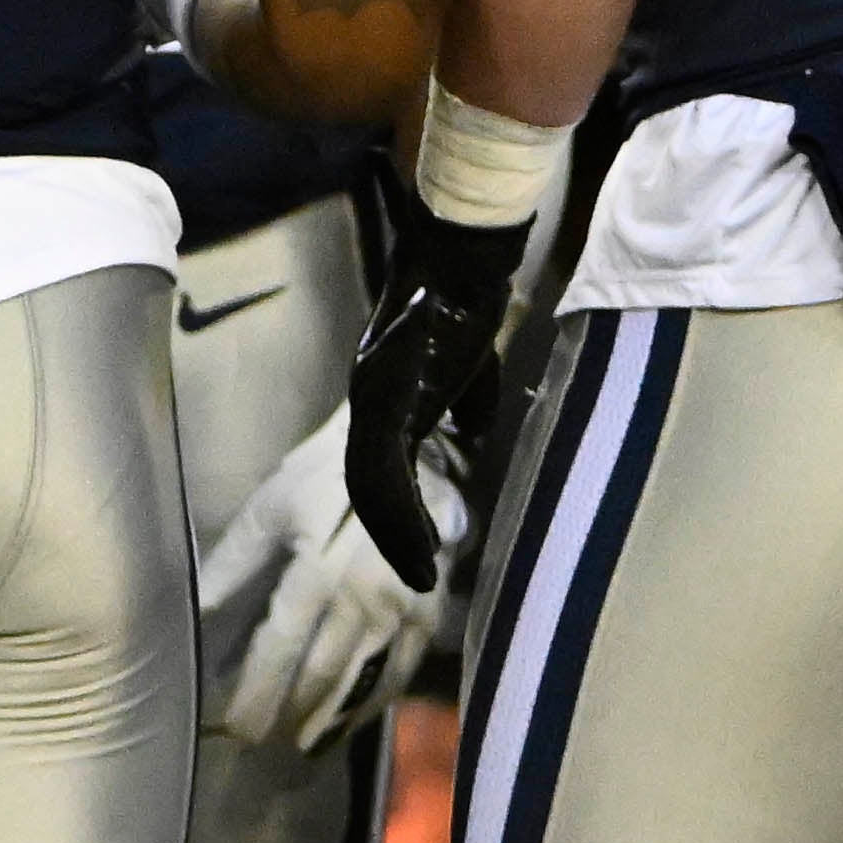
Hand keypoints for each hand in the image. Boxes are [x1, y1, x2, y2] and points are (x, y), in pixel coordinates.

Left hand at [197, 424, 436, 749]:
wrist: (408, 447)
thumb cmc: (327, 474)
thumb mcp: (271, 506)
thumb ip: (235, 564)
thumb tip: (197, 613)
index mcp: (317, 572)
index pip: (280, 650)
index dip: (256, 693)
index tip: (236, 727)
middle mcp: (363, 600)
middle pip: (322, 675)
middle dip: (290, 714)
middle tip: (263, 743)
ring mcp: (403, 609)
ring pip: (365, 682)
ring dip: (334, 719)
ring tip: (307, 744)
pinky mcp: (431, 610)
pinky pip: (402, 670)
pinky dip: (377, 701)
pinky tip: (356, 716)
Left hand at [334, 184, 528, 594]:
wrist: (464, 260)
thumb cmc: (470, 306)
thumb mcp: (473, 371)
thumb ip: (469, 407)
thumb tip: (475, 435)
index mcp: (388, 402)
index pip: (382, 472)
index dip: (398, 516)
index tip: (421, 556)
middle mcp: (370, 404)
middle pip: (367, 489)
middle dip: (393, 538)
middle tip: (422, 582)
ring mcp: (372, 400)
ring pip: (370, 487)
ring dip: (396, 535)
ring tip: (422, 575)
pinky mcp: (384, 396)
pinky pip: (386, 467)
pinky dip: (402, 510)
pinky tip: (421, 541)